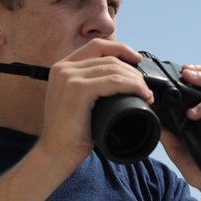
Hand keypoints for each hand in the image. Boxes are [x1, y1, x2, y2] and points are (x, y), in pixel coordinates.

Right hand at [36, 40, 153, 173]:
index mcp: (62, 68)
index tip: (137, 60)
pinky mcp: (77, 89)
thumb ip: (89, 87)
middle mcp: (63, 68)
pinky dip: (132, 86)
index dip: (121, 49)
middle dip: (132, 69)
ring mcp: (68, 77)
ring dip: (135, 79)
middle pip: (108, 56)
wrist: (55, 154)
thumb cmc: (69, 134)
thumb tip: (118, 80)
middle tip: (145, 86)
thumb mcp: (77, 103)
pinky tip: (141, 94)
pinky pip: (113, 81)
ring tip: (145, 93)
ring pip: (113, 68)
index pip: (97, 46)